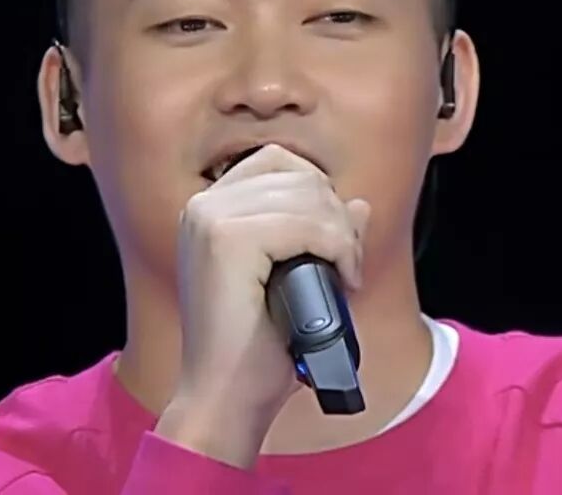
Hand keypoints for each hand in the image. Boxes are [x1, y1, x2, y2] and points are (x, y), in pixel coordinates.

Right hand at [156, 143, 370, 468]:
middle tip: (347, 267)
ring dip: (342, 235)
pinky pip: (307, 223)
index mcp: (210, 210)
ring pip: (307, 194)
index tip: (334, 245)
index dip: (319, 196)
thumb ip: (324, 235)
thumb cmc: (257, 348)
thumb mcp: (299, 278)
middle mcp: (203, 206)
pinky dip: (338, 248)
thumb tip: (359, 204)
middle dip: (337, 217)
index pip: (280, 163)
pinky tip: (341, 279)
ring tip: (345, 276)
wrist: (227, 397)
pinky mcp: (225, 239)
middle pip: (299, 174)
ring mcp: (209, 218)